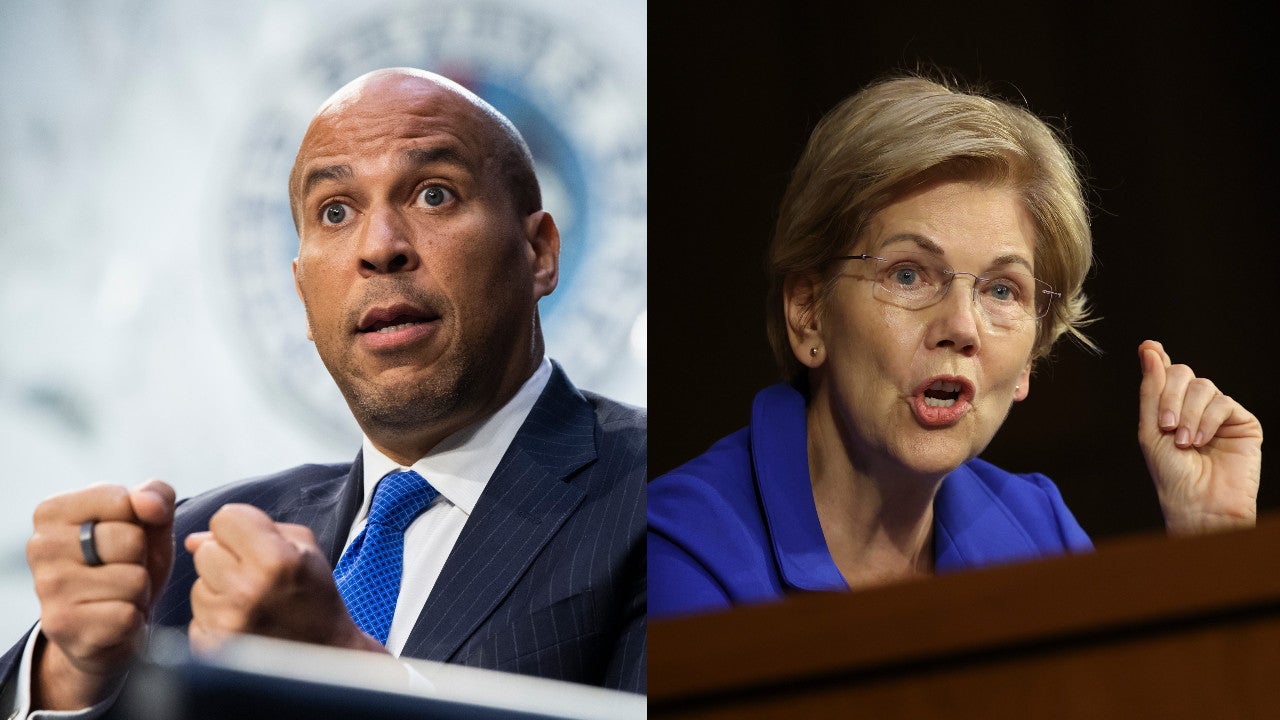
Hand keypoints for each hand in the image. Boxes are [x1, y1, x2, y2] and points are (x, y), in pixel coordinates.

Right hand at [26, 480, 175, 709]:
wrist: (111, 626)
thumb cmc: (128, 565)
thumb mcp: (150, 523)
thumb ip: (157, 495)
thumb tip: (146, 503)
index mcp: (53, 511)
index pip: (123, 501)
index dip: (140, 523)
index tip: (122, 538)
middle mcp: (41, 546)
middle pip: (130, 540)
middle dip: (141, 559)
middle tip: (122, 571)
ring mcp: (47, 587)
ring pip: (133, 580)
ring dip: (139, 591)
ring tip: (118, 595)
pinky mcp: (61, 626)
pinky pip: (127, 615)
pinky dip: (133, 619)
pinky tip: (113, 620)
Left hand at [184, 504, 385, 654]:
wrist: (325, 652)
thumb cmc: (316, 597)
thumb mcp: (304, 549)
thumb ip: (255, 529)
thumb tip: (195, 539)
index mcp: (276, 560)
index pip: (225, 518)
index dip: (240, 526)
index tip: (253, 541)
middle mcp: (248, 590)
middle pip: (205, 550)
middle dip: (227, 557)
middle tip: (254, 574)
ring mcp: (227, 622)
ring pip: (198, 583)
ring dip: (219, 589)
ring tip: (250, 601)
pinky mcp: (213, 646)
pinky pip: (196, 616)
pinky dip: (215, 617)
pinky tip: (242, 621)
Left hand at [1138, 340, 1261, 534]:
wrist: (1198, 502)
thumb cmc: (1171, 473)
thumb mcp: (1150, 429)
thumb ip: (1151, 389)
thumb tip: (1151, 349)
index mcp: (1169, 408)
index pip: (1165, 374)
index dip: (1157, 358)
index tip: (1150, 347)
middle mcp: (1194, 406)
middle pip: (1182, 374)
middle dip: (1169, 397)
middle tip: (1165, 427)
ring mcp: (1219, 413)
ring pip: (1203, 386)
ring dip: (1188, 413)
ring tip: (1184, 442)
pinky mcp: (1242, 422)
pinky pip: (1223, 402)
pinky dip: (1207, 420)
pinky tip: (1200, 441)